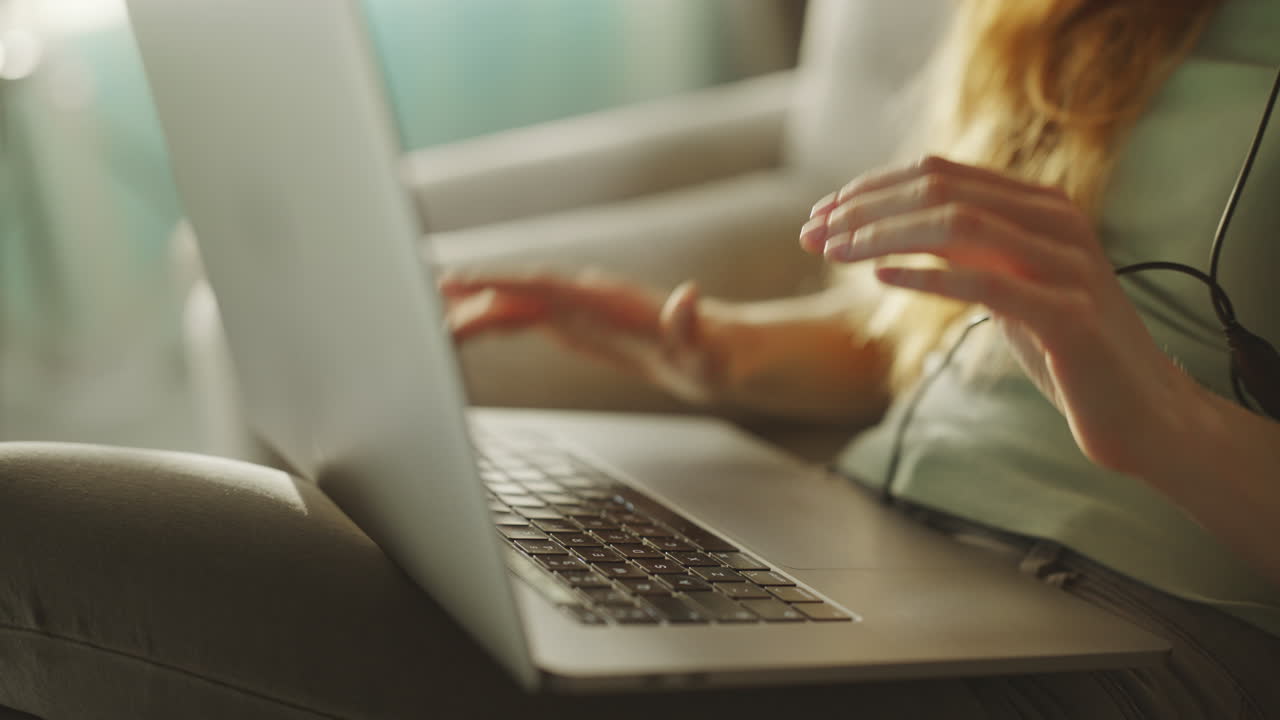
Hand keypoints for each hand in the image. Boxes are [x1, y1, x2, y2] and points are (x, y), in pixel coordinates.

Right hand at [440, 271, 725, 403]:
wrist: (719, 352)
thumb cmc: (714, 355)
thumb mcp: (708, 350)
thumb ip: (692, 326)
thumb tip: (688, 295)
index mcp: (609, 300)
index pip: (547, 284)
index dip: (502, 281)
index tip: (461, 281)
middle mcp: (588, 297)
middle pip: (521, 291)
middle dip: (475, 295)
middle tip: (428, 309)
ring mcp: (578, 309)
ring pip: (516, 303)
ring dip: (475, 310)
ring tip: (431, 324)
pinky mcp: (575, 325)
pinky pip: (524, 317)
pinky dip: (491, 320)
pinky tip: (461, 326)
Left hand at [799, 155, 1201, 476]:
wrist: (1141, 413)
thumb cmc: (1064, 352)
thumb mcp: (1009, 287)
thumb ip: (965, 252)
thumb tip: (889, 231)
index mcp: (1039, 207)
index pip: (939, 173)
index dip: (870, 189)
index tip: (819, 215)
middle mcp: (1055, 222)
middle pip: (939, 188)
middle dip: (864, 207)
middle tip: (811, 233)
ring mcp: (1066, 264)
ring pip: (957, 223)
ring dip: (883, 234)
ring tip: (833, 252)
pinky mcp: (1068, 315)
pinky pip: (986, 282)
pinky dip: (927, 276)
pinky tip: (880, 279)